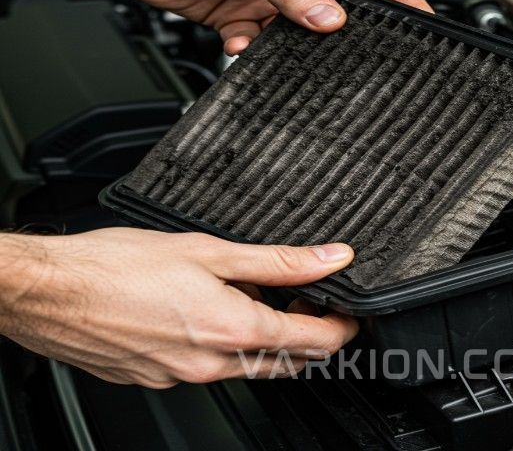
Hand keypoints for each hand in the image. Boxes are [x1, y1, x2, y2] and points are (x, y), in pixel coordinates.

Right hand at [0, 228, 357, 387]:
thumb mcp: (210, 250)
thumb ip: (278, 260)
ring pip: (247, 366)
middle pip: (286, 362)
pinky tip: (210, 312)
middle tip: (307, 300)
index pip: (314, 342)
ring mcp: (182, 376)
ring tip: (256, 297)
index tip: (348, 313)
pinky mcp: (157, 377)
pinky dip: (224, 344)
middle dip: (309, 336)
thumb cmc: (115, 267)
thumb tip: (330, 258)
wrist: (48, 291)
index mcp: (232, 329)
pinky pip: (208, 367)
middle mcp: (210, 364)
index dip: (341, 328)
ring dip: (265, 338)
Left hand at [100, 0, 431, 54]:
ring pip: (301, 34)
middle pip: (340, 9)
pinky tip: (239, 44)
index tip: (427, 24)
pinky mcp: (245, 17)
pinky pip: (264, 46)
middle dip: (345, 33)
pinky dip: (254, 51)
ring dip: (289, 47)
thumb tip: (332, 21)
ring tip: (277, 45)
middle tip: (357, 57)